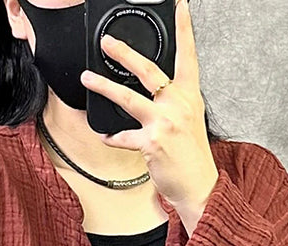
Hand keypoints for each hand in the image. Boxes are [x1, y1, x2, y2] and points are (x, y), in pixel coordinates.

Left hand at [79, 0, 219, 213]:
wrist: (200, 186)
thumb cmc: (193, 156)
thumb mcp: (191, 120)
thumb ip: (174, 101)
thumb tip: (153, 90)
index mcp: (189, 96)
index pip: (188, 55)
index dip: (184, 29)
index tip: (179, 6)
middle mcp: (177, 105)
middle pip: (148, 70)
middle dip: (124, 53)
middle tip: (107, 42)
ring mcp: (164, 123)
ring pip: (128, 98)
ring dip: (104, 87)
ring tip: (88, 78)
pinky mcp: (151, 143)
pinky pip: (123, 137)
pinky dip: (112, 137)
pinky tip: (104, 136)